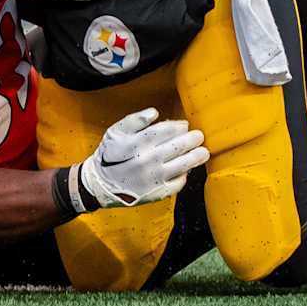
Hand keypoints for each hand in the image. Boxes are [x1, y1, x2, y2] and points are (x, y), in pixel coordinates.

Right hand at [74, 108, 207, 209]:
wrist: (102, 184)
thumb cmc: (110, 154)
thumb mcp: (115, 132)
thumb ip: (134, 120)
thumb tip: (154, 112)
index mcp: (137, 143)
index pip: (165, 131)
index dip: (178, 126)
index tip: (184, 124)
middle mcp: (148, 160)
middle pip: (177, 147)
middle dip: (192, 139)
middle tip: (199, 136)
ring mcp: (154, 178)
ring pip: (182, 165)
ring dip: (196, 157)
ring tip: (204, 152)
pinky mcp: (158, 193)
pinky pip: (177, 183)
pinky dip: (184, 175)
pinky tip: (187, 169)